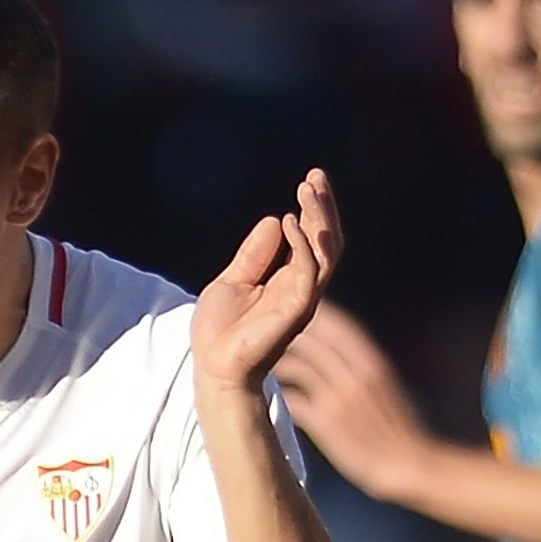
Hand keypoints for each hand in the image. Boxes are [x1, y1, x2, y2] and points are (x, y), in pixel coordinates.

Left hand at [192, 168, 341, 392]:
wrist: (213, 365)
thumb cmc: (221, 330)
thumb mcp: (233, 281)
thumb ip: (255, 254)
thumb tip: (273, 220)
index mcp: (289, 281)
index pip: (313, 240)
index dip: (314, 210)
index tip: (310, 180)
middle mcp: (302, 288)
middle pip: (327, 241)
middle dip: (324, 207)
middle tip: (316, 176)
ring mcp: (302, 298)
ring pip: (325, 252)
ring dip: (319, 218)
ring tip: (308, 188)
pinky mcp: (295, 309)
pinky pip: (307, 271)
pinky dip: (302, 244)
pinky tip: (289, 220)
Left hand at [272, 300, 431, 499]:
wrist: (411, 466)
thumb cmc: (405, 427)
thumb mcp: (391, 385)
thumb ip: (365, 365)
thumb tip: (345, 350)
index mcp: (374, 363)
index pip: (339, 324)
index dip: (315, 311)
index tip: (296, 304)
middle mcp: (355, 376)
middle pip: (311, 339)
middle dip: (285, 331)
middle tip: (267, 329)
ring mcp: (338, 400)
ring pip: (295, 366)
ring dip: (279, 362)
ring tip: (263, 360)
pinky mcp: (325, 425)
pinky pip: (292, 400)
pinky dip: (281, 394)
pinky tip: (276, 393)